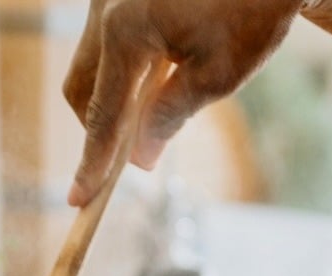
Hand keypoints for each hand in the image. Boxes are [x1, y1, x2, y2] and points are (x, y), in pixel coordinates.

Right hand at [62, 0, 301, 206]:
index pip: (103, 113)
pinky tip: (164, 71)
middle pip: (80, 88)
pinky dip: (124, 72)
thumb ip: (169, 117)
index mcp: (124, 29)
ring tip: (157, 107)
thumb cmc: (252, 10)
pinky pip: (106, 45)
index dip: (93, 162)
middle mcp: (104, 9)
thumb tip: (139, 159)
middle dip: (99, 127)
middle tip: (128, 156)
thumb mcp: (218, 74)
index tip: (80, 199)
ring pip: (90, 66)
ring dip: (114, 97)